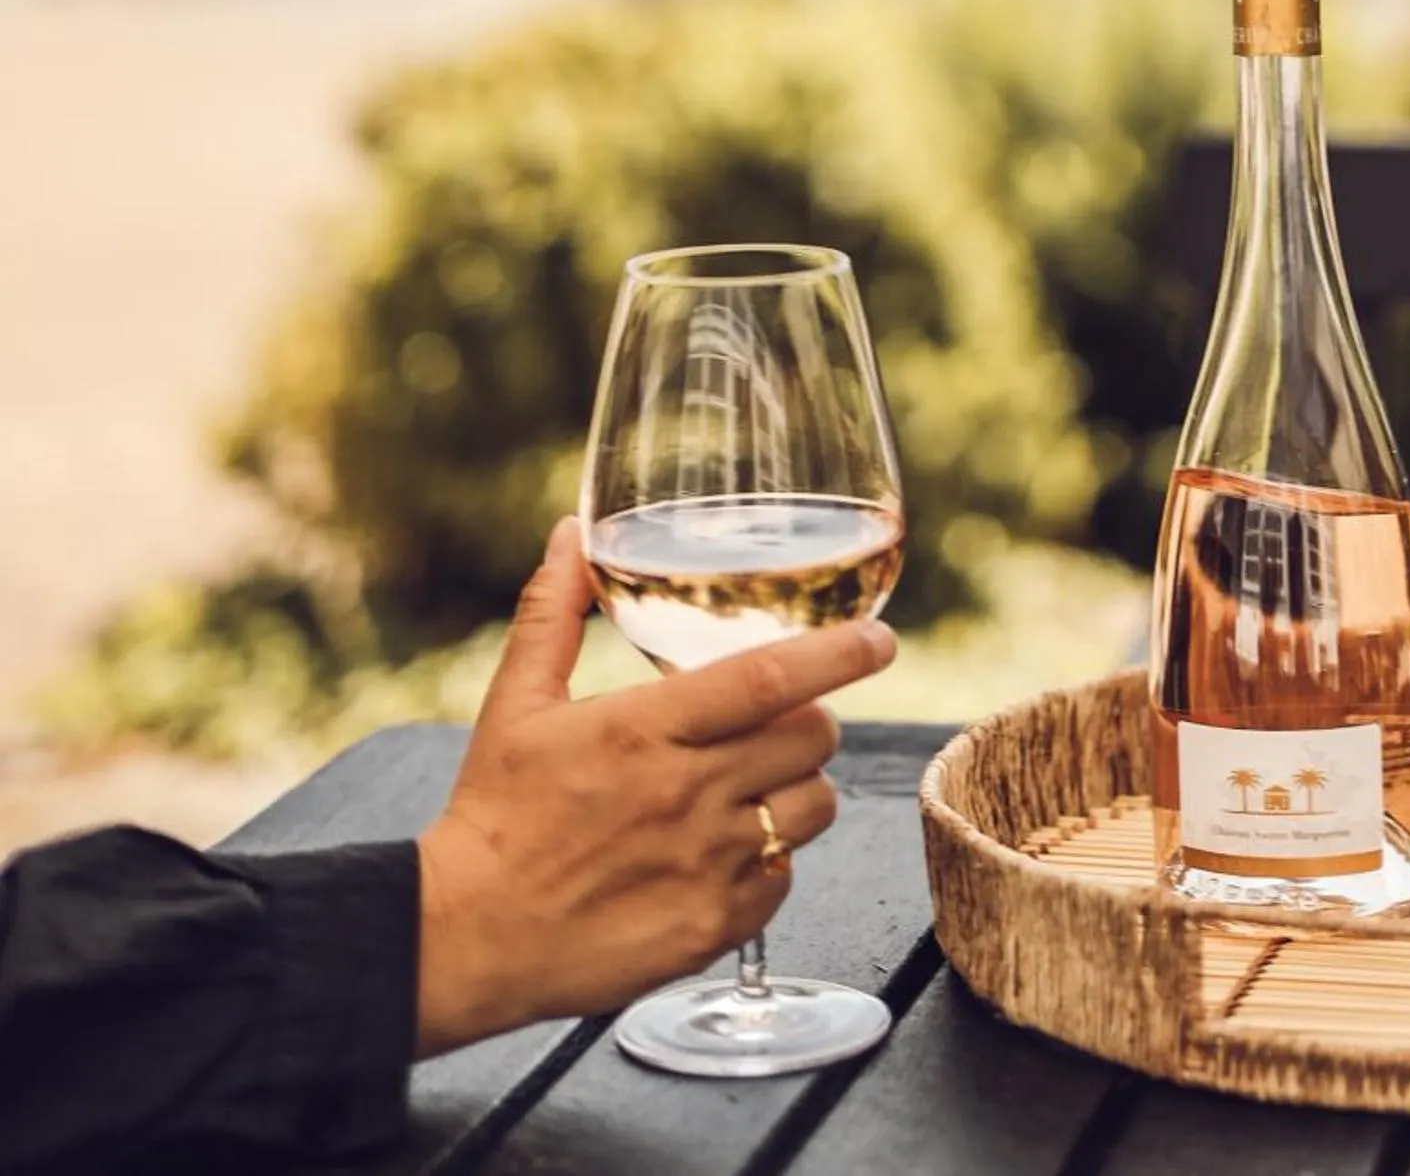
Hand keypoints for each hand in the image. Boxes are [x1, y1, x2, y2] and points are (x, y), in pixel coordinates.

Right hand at [413, 517, 895, 1054]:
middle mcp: (687, 794)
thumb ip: (555, 611)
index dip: (838, 652)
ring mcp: (706, 866)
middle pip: (811, 737)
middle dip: (810, 719)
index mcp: (645, 730)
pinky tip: (724, 851)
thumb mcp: (517, 703)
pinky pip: (784, 878)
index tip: (881, 639)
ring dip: (796, 788)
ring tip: (749, 786)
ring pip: (812, 806)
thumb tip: (572, 533)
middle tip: (778, 721)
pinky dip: (770, 859)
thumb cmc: (492, 815)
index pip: (770, 676)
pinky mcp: (712, 928)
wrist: (462, 941)